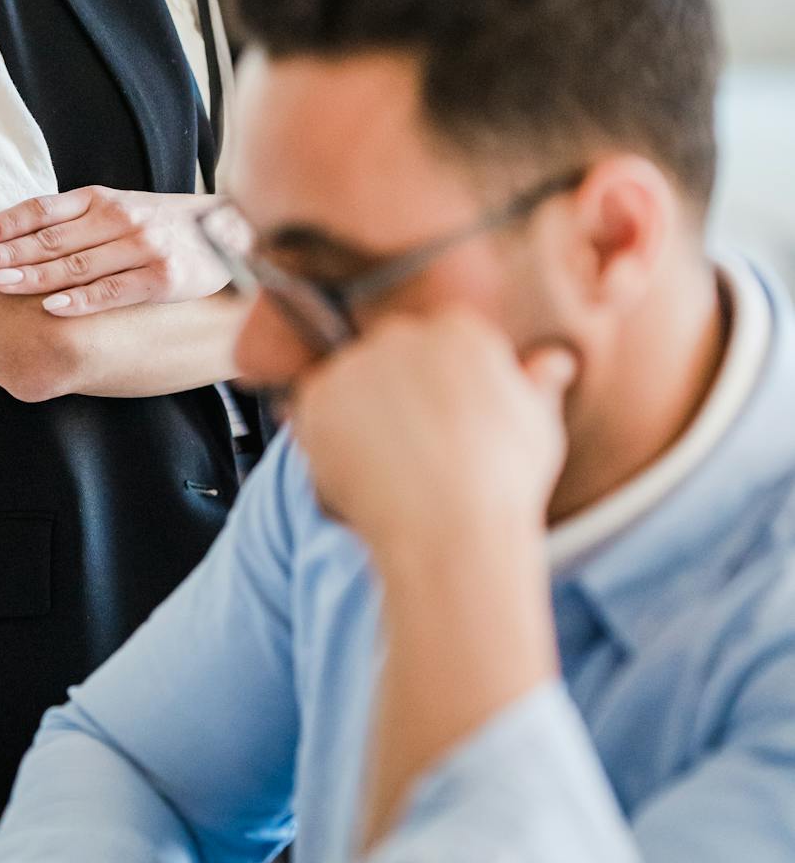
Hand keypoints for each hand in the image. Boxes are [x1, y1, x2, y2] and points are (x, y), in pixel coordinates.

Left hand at [0, 187, 228, 314]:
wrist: (227, 232)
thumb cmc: (159, 224)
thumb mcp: (118, 207)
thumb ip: (75, 217)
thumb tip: (14, 231)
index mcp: (101, 198)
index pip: (44, 208)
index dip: (8, 222)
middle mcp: (119, 218)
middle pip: (54, 238)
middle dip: (11, 251)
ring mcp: (141, 248)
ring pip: (78, 265)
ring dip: (36, 275)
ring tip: (2, 284)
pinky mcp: (161, 279)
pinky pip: (113, 291)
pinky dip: (81, 300)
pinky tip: (52, 307)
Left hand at [288, 309, 575, 570]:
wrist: (451, 532)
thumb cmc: (503, 488)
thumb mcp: (538, 430)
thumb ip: (536, 387)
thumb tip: (553, 361)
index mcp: (460, 330)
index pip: (433, 346)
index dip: (432, 394)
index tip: (440, 431)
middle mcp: (403, 333)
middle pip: (386, 360)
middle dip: (391, 399)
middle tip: (408, 455)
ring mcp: (356, 362)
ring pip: (346, 387)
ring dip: (355, 422)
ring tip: (385, 473)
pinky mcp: (317, 395)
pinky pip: (309, 415)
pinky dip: (323, 445)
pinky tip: (356, 477)